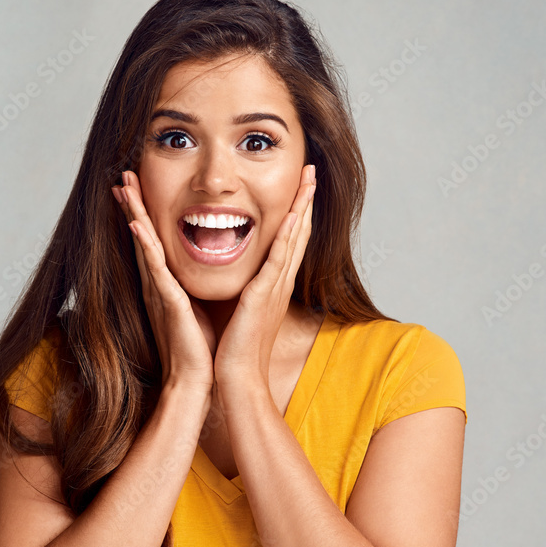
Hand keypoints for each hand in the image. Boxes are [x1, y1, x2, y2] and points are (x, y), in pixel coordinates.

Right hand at [113, 170, 215, 396]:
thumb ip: (192, 289)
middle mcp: (157, 284)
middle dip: (132, 205)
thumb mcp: (197, 309)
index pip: (152, 241)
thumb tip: (200, 274)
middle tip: (123, 175)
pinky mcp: (167, 302)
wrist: (196, 381)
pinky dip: (145, 246)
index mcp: (166, 284)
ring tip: (123, 187)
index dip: (143, 214)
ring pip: (144, 244)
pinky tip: (137, 226)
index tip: (136, 188)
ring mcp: (159, 291)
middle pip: (142, 235)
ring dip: (133, 214)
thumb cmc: (200, 349)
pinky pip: (154, 269)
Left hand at [213, 164, 315, 392]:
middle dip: (305, 199)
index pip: (288, 240)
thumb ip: (243, 289)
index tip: (299, 185)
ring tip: (308, 177)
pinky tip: (292, 212)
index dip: (296, 211)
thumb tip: (239, 277)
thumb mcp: (241, 309)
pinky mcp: (264, 294)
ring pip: (293, 237)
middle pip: (298, 231)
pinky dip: (287, 233)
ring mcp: (275, 287)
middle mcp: (279, 282)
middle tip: (311, 169)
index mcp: (272, 284)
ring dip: (301, 205)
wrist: (235, 377)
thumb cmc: (234, 348)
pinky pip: (279, 257)